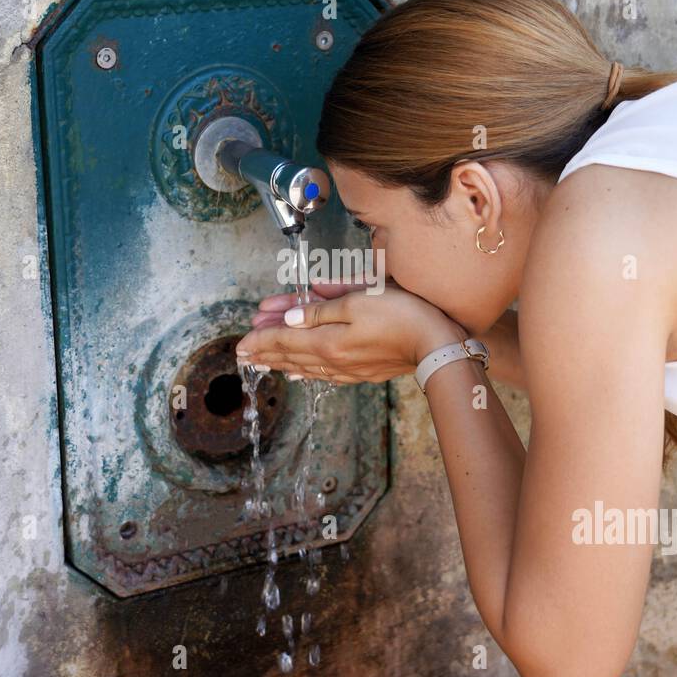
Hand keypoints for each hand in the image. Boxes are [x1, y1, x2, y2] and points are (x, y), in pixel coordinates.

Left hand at [236, 280, 466, 383]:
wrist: (436, 345)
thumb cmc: (401, 315)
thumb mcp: (359, 302)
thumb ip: (321, 310)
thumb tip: (291, 319)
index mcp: (328, 340)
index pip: (285, 339)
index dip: (261, 339)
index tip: (240, 342)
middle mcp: (332, 359)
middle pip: (290, 355)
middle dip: (264, 352)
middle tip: (240, 355)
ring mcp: (346, 369)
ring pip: (304, 366)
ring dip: (279, 363)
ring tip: (259, 365)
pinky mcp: (360, 372)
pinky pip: (323, 374)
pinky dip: (304, 372)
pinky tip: (296, 374)